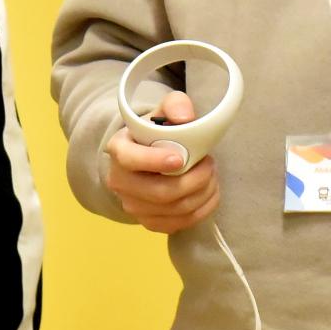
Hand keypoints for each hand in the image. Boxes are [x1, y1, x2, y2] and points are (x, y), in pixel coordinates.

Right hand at [104, 93, 220, 234]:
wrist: (148, 156)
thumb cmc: (157, 132)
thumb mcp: (164, 110)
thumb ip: (176, 105)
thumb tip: (185, 117)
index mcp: (119, 149)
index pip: (130, 160)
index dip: (155, 161)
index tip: (180, 158)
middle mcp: (119, 182)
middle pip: (159, 193)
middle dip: (194, 180)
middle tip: (210, 164)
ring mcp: (133, 205)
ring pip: (175, 209)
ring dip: (203, 193)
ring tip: (212, 176)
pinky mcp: (149, 222)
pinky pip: (180, 224)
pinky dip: (202, 210)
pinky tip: (209, 193)